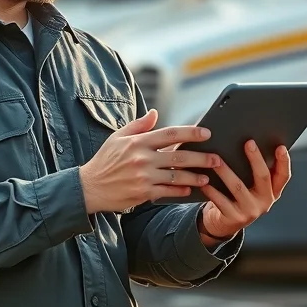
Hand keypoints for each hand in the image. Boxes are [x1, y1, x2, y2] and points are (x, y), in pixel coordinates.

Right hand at [79, 109, 221, 213]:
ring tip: (208, 177)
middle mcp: (142, 158)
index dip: (190, 133)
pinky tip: (190, 190)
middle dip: (201, 158)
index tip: (206, 133)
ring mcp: (143, 177)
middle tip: (217, 159)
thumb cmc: (105, 161)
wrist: (89, 187)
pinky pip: (167, 191)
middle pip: (179, 156)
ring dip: (195, 177)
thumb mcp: (117, 138)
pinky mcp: (143, 193)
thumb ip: (138, 125)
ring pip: (176, 176)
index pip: (170, 134)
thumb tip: (155, 113)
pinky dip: (180, 191)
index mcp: (138, 142)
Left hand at [198, 140, 290, 240]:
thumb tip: (249, 144)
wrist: (224, 224)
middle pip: (263, 177)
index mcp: (272, 192)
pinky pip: (221, 200)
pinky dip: (211, 189)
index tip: (281, 147)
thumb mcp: (251, 187)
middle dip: (256, 159)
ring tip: (217, 159)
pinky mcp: (234, 217)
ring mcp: (250, 211)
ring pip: (238, 187)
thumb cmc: (237, 197)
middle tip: (249, 143)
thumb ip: (254, 172)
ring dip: (226, 171)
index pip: (283, 176)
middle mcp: (265, 202)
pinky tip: (204, 180)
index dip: (284, 162)